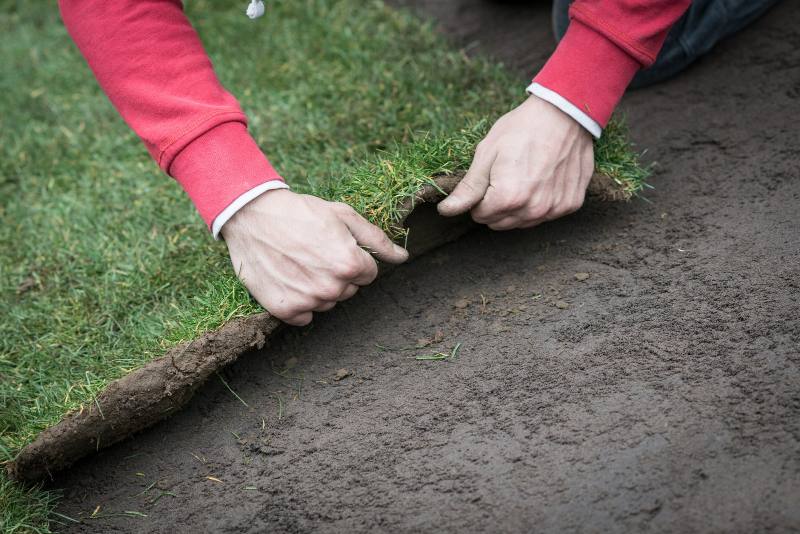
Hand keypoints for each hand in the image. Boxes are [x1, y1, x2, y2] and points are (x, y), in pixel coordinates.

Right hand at [221, 190, 408, 325]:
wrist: (252, 215)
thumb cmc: (300, 212)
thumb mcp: (343, 216)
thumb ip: (376, 240)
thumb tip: (402, 257)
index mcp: (349, 264)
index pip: (369, 274)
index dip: (354, 258)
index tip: (335, 245)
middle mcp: (331, 287)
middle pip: (349, 289)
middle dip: (338, 273)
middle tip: (315, 252)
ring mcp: (307, 301)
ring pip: (328, 302)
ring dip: (319, 287)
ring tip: (300, 262)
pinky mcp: (285, 310)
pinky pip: (305, 316)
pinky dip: (299, 301)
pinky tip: (289, 278)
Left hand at [437, 95, 593, 228]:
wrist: (564, 113)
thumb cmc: (521, 129)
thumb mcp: (486, 154)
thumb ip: (468, 189)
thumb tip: (446, 211)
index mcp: (507, 198)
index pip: (480, 215)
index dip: (479, 197)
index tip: (489, 176)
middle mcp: (533, 210)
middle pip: (500, 223)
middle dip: (496, 205)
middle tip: (505, 175)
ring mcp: (554, 208)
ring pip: (523, 222)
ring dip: (518, 206)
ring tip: (525, 176)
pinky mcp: (570, 204)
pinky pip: (546, 214)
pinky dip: (542, 201)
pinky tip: (544, 178)